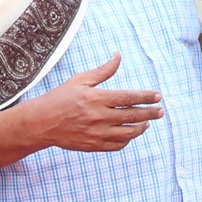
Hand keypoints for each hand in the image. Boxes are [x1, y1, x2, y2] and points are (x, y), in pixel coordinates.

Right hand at [26, 55, 161, 152]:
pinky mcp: (93, 145)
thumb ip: (102, 71)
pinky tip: (130, 134)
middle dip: (150, 113)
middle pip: (133, 116)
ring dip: (141, 128)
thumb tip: (118, 56)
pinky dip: (127, 140)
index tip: (158, 96)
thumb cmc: (60, 98)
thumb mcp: (80, 80)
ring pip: (128, 133)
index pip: (129, 97)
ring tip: (147, 123)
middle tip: (160, 111)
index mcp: (97, 98)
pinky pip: (117, 145)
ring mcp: (97, 133)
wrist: (41, 123)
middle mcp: (99, 117)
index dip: (146, 97)